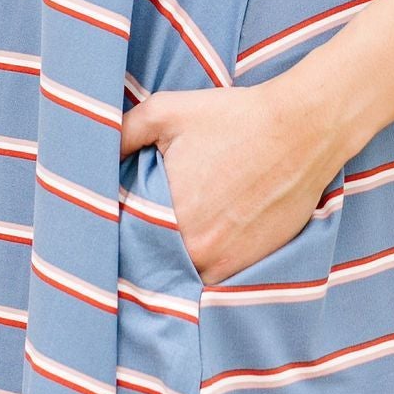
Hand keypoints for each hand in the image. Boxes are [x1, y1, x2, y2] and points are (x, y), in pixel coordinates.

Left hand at [120, 80, 342, 288]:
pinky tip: (202, 245)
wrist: (302, 131)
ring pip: (179, 276)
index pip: (122, 237)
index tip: (117, 218)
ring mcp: (222, 263)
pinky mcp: (248, 268)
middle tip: (141, 228)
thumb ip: (121, 133)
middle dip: (141, 247)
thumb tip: (92, 153)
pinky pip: (210, 281)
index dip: (116, 229)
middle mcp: (191, 248)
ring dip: (170, 265)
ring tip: (172, 241)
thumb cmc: (234, 117)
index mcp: (163, 213)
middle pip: (148, 261)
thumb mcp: (166, 111)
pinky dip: (201, 269)